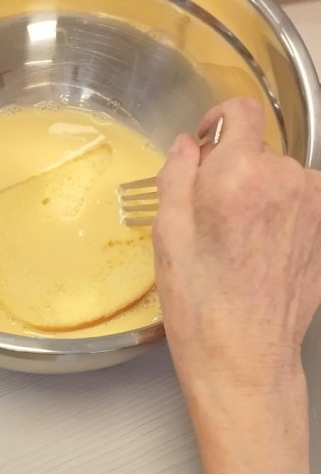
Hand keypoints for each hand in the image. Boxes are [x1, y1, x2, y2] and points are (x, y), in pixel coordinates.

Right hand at [154, 97, 320, 473]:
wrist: (246, 360)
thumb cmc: (203, 309)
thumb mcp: (167, 238)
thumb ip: (177, 177)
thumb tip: (189, 148)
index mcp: (239, 176)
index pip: (241, 112)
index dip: (218, 122)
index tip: (207, 142)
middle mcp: (286, 182)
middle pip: (259, 152)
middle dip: (234, 173)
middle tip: (210, 220)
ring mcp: (312, 207)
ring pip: (281, 180)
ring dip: (259, 197)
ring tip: (237, 246)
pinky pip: (298, 206)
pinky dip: (279, 220)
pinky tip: (259, 258)